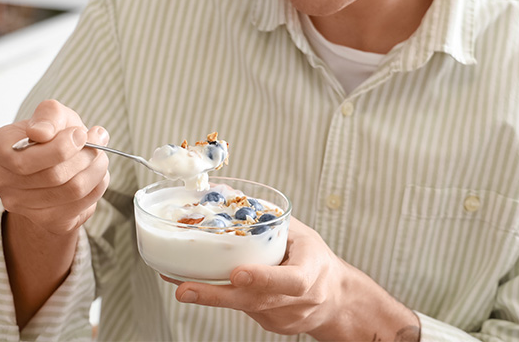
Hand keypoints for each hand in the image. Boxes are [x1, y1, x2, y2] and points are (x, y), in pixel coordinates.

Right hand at [0, 99, 110, 235]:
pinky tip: (97, 173)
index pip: (25, 159)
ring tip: (100, 155)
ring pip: (71, 191)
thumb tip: (41, 133)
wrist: (53, 162)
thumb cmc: (51, 134)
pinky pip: (80, 205)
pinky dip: (96, 186)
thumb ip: (47, 116)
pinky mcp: (46, 220)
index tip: (81, 133)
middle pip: (52, 176)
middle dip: (84, 156)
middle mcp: (1, 181)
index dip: (60, 147)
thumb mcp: (50, 114)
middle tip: (98, 141)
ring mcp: (21, 205)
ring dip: (95, 170)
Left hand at [166, 218, 418, 339]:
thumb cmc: (314, 260)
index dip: (263, 278)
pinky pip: (244, 310)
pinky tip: (206, 289)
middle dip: (216, 295)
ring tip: (183, 285)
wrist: (336, 299)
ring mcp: (283, 318)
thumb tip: (228, 194)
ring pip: (244, 306)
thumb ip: (269, 219)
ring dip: (212, 295)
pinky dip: (225, 297)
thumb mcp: (302, 234)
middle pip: (255, 300)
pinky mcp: (271, 325)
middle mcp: (297, 301)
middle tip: (185, 290)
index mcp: (311, 274)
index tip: (238, 273)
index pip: (290, 280)